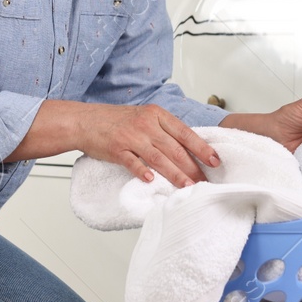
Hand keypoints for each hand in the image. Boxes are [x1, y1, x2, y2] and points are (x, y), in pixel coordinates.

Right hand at [75, 102, 221, 188]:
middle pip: (174, 148)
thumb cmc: (117, 120)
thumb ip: (165, 130)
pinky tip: (151, 180)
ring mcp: (131, 136)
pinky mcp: (116, 148)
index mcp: (157, 115)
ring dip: (175, 174)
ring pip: (158, 157)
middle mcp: (146, 124)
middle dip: (192, 167)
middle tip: (204, 181)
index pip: (185, 133)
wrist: (86, 120)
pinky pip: (132, 161)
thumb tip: (189, 149)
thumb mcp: (145, 117)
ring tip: (187, 186)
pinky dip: (142, 171)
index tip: (214, 160)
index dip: (201, 148)